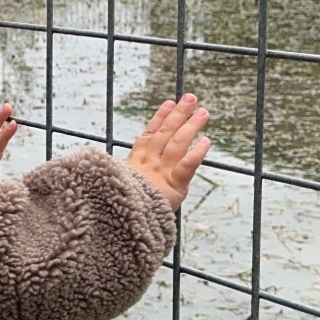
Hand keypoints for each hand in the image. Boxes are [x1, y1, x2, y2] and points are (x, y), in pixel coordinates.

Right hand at [126, 94, 209, 210]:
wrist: (118, 221)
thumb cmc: (116, 208)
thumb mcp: (113, 188)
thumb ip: (119, 177)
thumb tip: (116, 172)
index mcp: (134, 164)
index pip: (148, 135)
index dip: (159, 118)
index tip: (169, 103)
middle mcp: (148, 163)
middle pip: (165, 134)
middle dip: (179, 114)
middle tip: (191, 98)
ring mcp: (160, 173)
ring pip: (177, 144)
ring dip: (191, 126)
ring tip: (203, 112)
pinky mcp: (172, 186)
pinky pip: (187, 166)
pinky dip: (196, 153)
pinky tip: (206, 141)